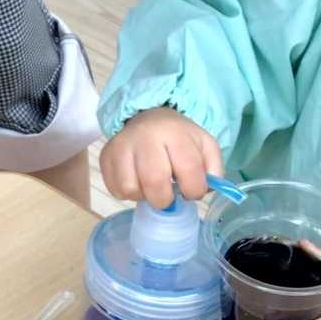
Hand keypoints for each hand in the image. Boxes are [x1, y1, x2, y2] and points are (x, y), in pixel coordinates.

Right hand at [100, 107, 223, 207]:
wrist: (149, 120)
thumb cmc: (179, 139)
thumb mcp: (205, 147)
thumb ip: (214, 170)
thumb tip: (207, 190)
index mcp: (175, 132)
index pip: (188, 170)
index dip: (194, 190)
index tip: (191, 191)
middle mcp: (145, 136)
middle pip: (154, 181)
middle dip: (164, 199)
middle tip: (168, 196)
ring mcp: (121, 145)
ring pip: (130, 188)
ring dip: (143, 196)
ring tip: (150, 186)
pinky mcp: (105, 156)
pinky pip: (114, 188)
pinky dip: (127, 193)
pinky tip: (137, 181)